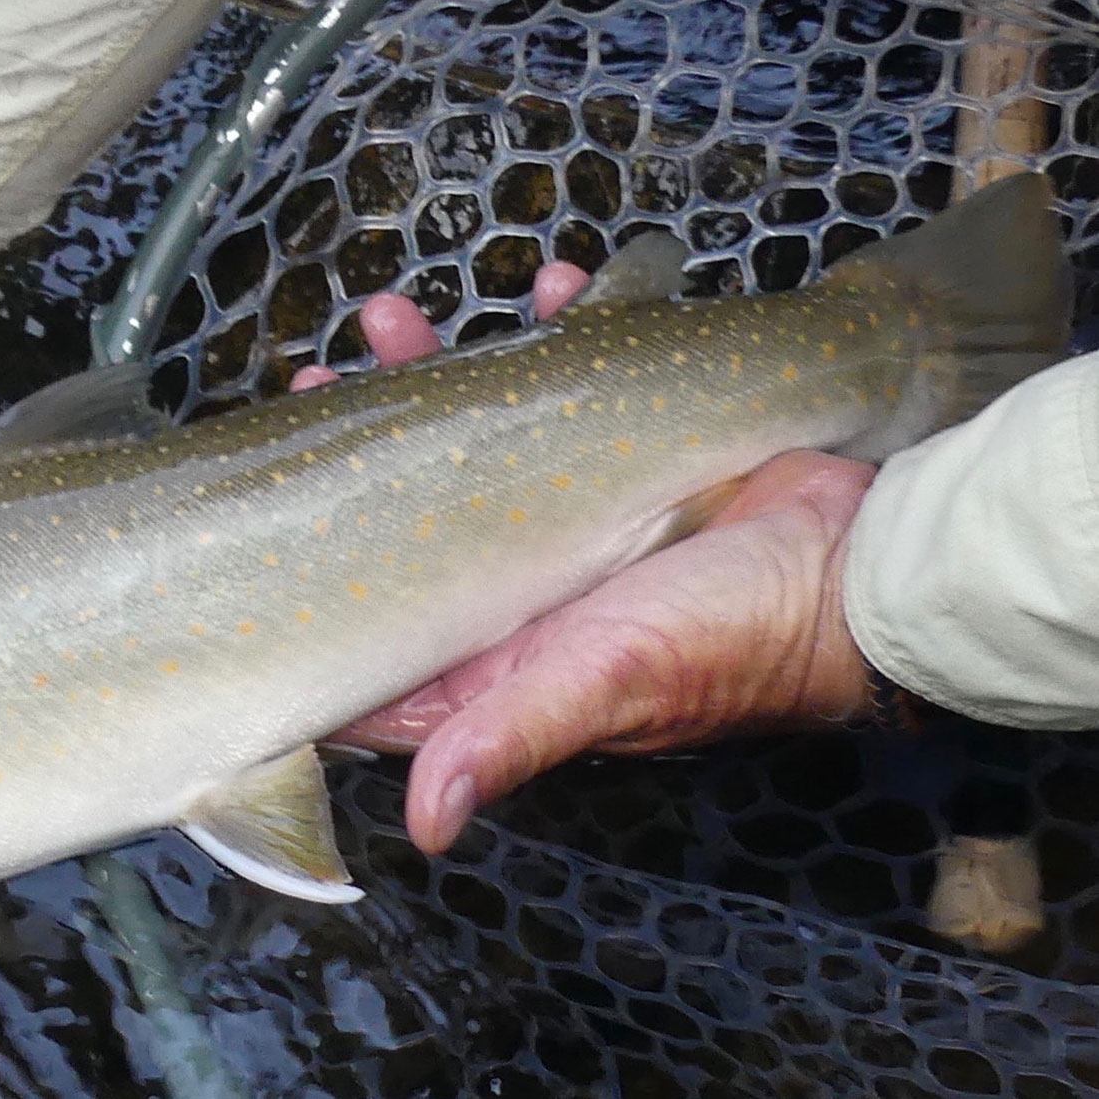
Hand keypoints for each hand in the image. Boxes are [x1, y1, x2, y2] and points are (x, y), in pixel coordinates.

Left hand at [292, 269, 875, 854]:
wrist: (863, 566)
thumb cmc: (730, 637)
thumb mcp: (603, 682)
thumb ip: (505, 734)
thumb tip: (424, 827)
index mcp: (488, 653)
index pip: (369, 630)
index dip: (304, 579)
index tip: (248, 518)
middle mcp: (510, 583)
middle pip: (400, 509)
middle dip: (354, 439)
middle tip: (321, 374)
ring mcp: (558, 507)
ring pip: (465, 431)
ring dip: (429, 371)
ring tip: (393, 317)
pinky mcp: (614, 444)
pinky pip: (566, 377)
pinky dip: (556, 330)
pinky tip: (554, 285)